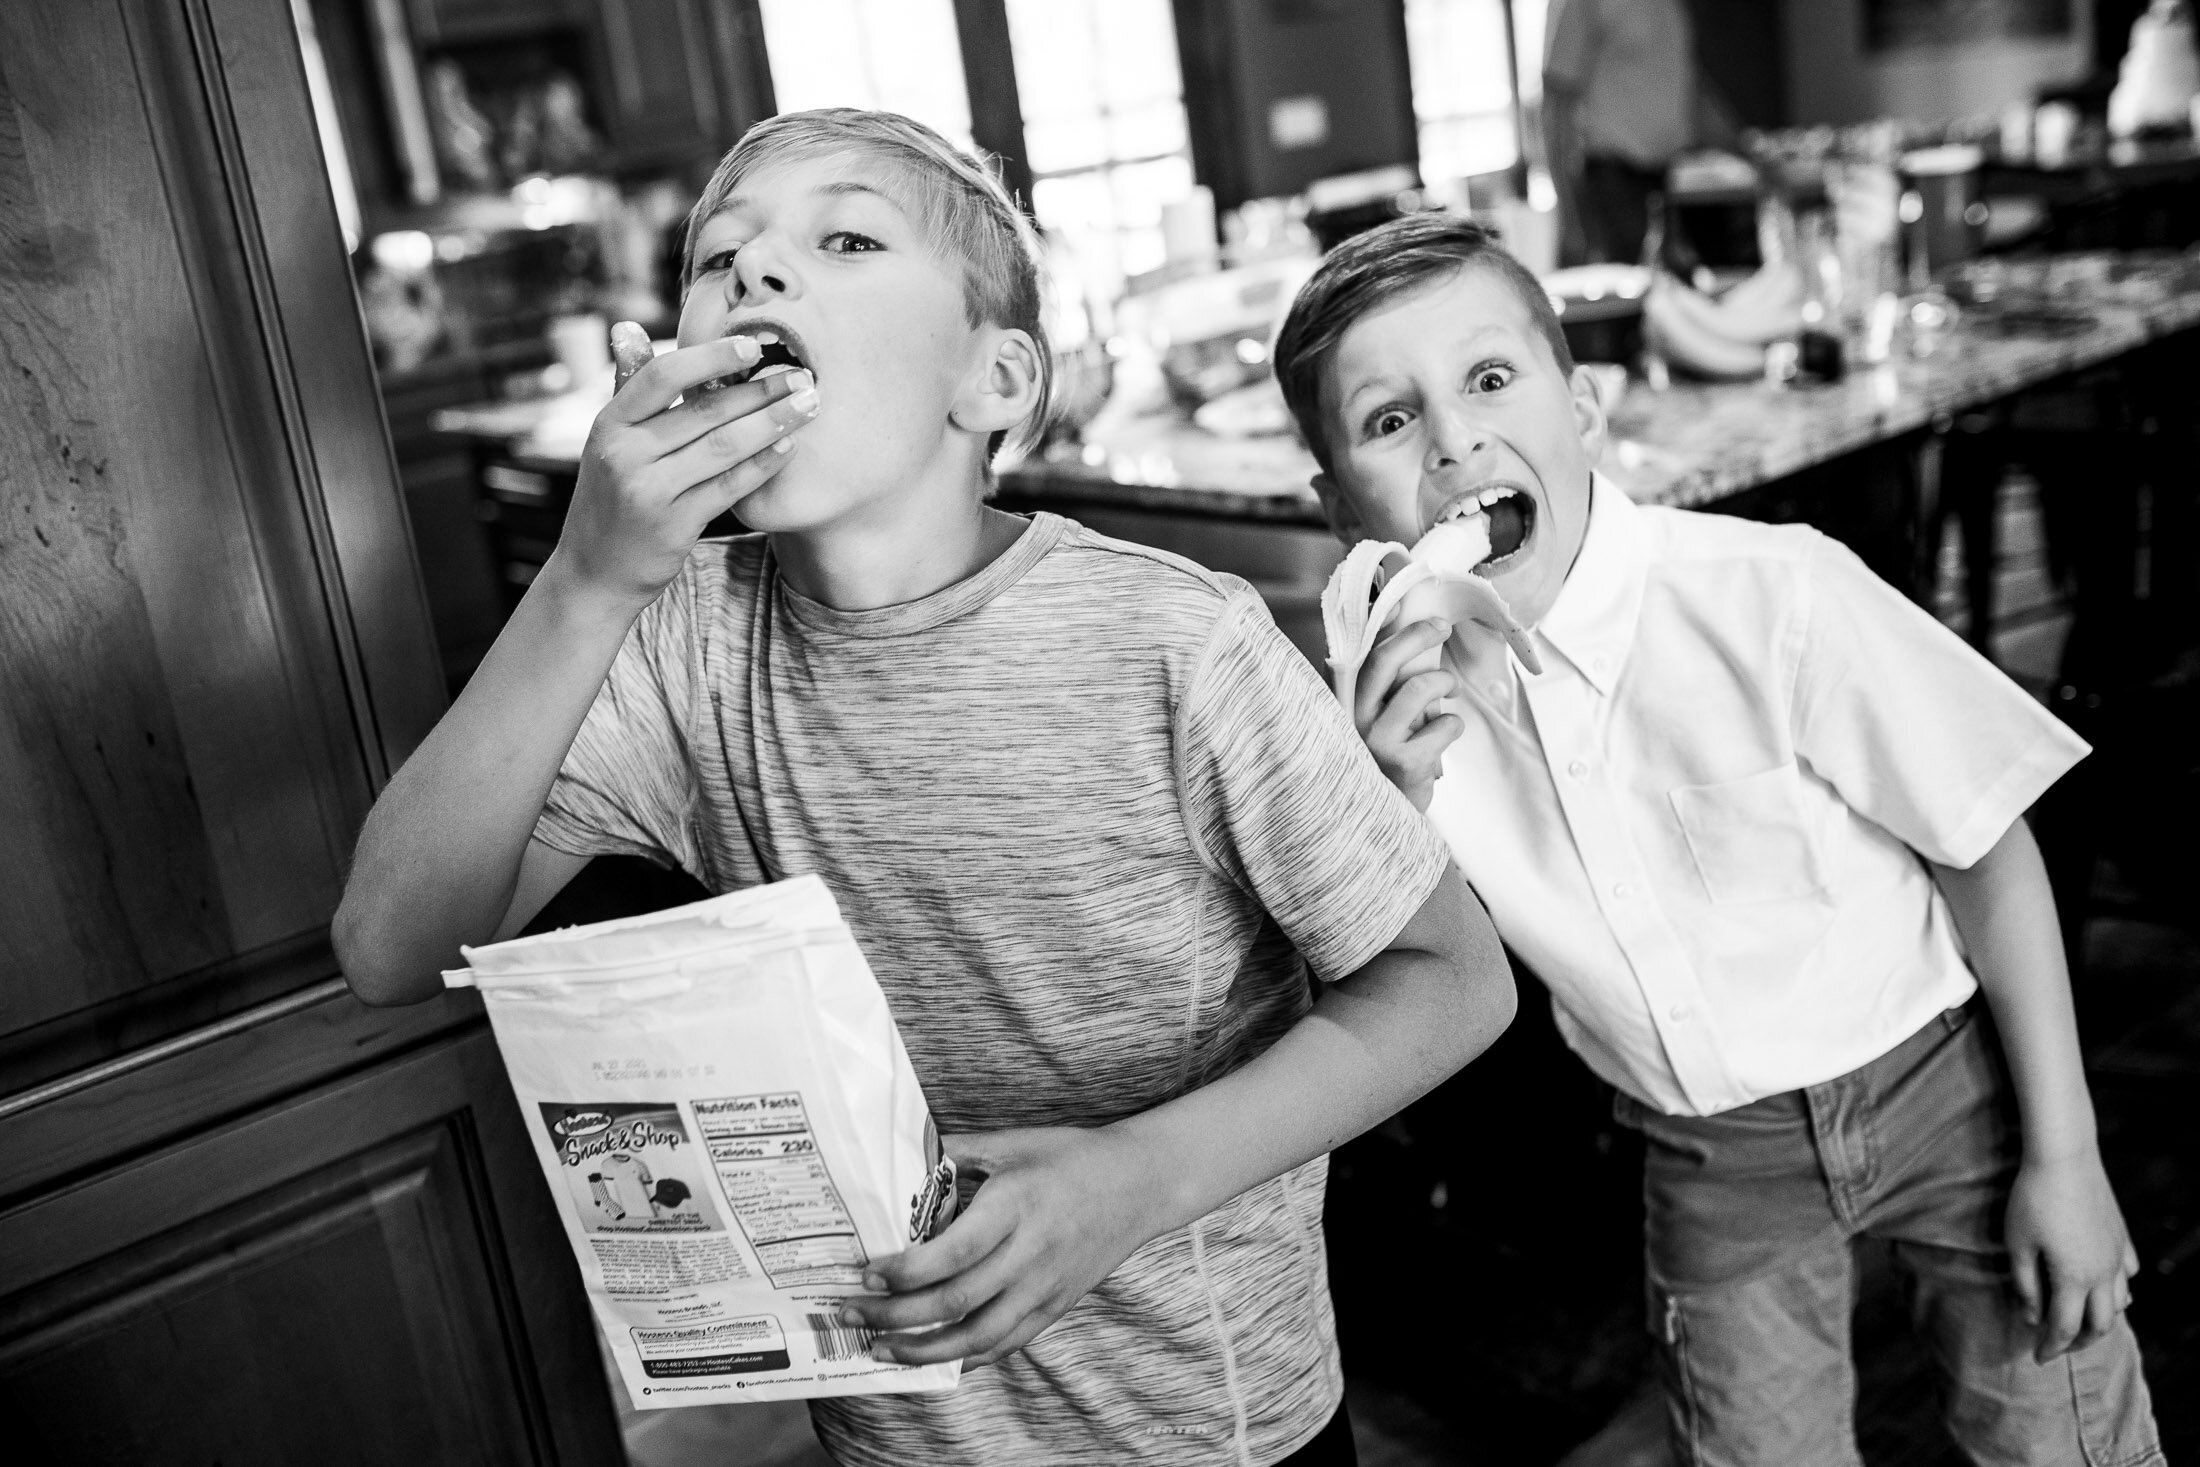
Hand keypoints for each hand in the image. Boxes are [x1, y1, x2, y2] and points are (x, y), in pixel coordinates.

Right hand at [546, 331, 817, 608]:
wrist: (593, 572)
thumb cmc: (610, 496)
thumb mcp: (607, 441)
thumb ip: (628, 388)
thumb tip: (628, 328)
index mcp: (609, 423)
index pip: (663, 376)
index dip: (711, 357)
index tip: (754, 346)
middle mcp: (625, 454)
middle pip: (704, 412)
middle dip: (760, 390)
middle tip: (803, 375)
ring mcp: (649, 492)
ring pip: (724, 447)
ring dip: (773, 422)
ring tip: (808, 405)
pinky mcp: (674, 526)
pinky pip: (729, 487)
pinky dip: (763, 464)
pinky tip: (789, 446)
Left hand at [839, 1126, 1166, 1368]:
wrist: (1141, 1183)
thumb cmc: (1071, 1156)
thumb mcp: (1015, 1142)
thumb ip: (959, 1151)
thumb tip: (903, 1154)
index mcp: (1016, 1206)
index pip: (952, 1253)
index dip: (904, 1272)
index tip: (866, 1272)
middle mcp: (1030, 1252)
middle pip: (954, 1301)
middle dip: (894, 1315)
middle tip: (851, 1314)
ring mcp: (1045, 1286)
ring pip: (977, 1336)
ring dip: (922, 1351)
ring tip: (881, 1349)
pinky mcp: (1056, 1305)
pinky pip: (1006, 1343)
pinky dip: (966, 1358)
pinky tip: (933, 1361)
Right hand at [1354, 617, 1462, 810]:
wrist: (1379, 821)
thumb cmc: (1382, 763)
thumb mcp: (1374, 721)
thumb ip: (1384, 685)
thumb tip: (1400, 629)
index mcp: (1343, 704)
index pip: (1359, 654)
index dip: (1383, 626)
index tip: (1403, 605)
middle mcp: (1352, 718)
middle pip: (1386, 660)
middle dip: (1419, 635)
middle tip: (1440, 628)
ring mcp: (1376, 740)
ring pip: (1420, 687)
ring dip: (1443, 684)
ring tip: (1445, 695)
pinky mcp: (1403, 761)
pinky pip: (1445, 725)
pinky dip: (1452, 727)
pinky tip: (1441, 739)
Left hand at [2005, 1149, 2139, 1362]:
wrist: (2065, 1158)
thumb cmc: (2033, 1199)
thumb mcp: (2018, 1244)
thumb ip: (2025, 1285)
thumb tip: (2031, 1319)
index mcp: (2074, 1279)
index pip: (2064, 1328)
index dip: (2050, 1347)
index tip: (2037, 1358)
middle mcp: (2103, 1273)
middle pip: (2100, 1324)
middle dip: (2079, 1342)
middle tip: (2059, 1346)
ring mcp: (2116, 1255)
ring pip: (2121, 1302)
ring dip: (2102, 1318)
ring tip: (2082, 1321)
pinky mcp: (2121, 1236)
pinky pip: (2128, 1273)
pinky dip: (2119, 1288)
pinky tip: (2105, 1285)